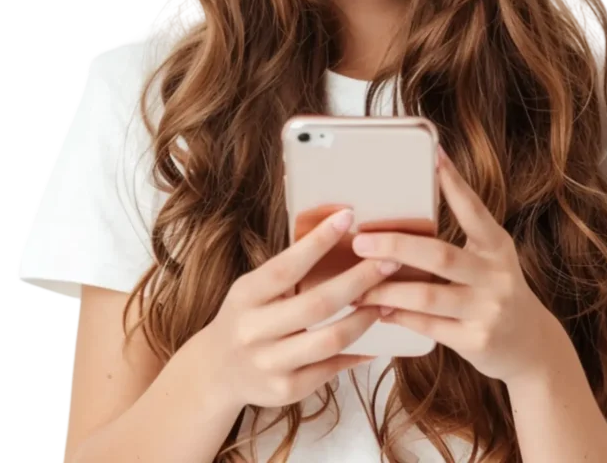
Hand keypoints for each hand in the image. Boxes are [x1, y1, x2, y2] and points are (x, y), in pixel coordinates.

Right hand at [205, 208, 396, 409]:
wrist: (216, 371)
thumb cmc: (247, 315)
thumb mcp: (253, 288)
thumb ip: (288, 268)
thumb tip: (336, 230)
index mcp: (246, 296)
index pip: (286, 266)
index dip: (318, 241)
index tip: (348, 216)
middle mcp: (254, 331)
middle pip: (317, 305)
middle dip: (359, 280)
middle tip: (390, 260)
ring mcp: (269, 364)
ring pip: (330, 340)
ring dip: (365, 318)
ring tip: (388, 300)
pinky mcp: (286, 390)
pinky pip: (331, 369)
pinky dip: (357, 352)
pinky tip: (377, 339)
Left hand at [350, 146, 560, 385]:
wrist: (530, 345)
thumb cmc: (496, 289)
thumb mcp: (490, 256)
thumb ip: (462, 235)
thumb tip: (411, 204)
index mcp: (497, 246)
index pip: (474, 209)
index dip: (454, 183)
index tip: (434, 156)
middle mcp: (495, 276)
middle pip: (439, 255)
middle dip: (395, 246)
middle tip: (360, 241)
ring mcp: (487, 310)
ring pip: (427, 296)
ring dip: (387, 289)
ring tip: (357, 285)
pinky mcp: (475, 341)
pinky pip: (428, 326)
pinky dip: (399, 316)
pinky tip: (377, 309)